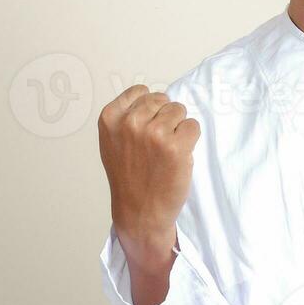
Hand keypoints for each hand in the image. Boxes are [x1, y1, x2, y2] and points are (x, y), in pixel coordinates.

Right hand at [97, 85, 199, 249]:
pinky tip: (177, 157)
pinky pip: (193, 126)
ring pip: (179, 110)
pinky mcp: (176, 146)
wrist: (140, 212)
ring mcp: (153, 133)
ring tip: (165, 151)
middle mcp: (130, 122)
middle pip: (162, 100)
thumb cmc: (129, 178)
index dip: (149, 109)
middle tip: (156, 145)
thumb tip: (152, 97)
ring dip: (178, 128)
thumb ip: (126, 117)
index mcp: (111, 118)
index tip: (145, 129)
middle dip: (164, 117)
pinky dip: (190, 140)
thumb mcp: (113, 142)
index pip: (141, 92)